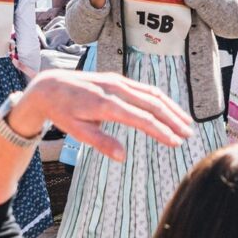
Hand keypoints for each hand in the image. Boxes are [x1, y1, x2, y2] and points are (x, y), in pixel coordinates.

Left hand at [5, 69, 194, 168]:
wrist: (49, 86)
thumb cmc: (62, 112)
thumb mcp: (77, 132)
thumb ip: (101, 143)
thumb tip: (122, 157)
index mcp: (106, 104)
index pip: (142, 118)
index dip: (161, 131)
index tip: (175, 142)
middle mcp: (116, 89)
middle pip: (153, 103)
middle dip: (173, 119)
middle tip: (188, 135)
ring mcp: (118, 82)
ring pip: (152, 93)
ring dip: (171, 108)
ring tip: (186, 123)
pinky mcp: (118, 79)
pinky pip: (144, 89)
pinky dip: (160, 100)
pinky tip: (169, 110)